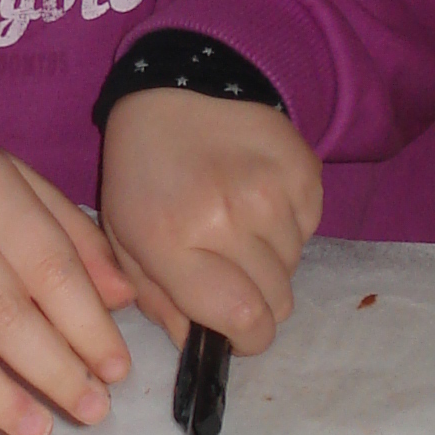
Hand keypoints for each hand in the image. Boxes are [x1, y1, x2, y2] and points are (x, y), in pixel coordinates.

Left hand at [98, 89, 321, 354]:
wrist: (175, 91)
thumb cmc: (141, 174)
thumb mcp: (126, 241)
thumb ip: (159, 302)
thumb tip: (200, 342)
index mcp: (174, 242)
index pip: (243, 318)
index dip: (247, 338)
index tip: (236, 330)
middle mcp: (229, 218)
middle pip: (279, 302)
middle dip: (258, 302)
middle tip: (231, 275)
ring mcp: (273, 192)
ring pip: (294, 267)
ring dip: (269, 260)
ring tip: (237, 226)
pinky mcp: (304, 170)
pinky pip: (309, 230)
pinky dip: (287, 227)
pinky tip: (256, 199)